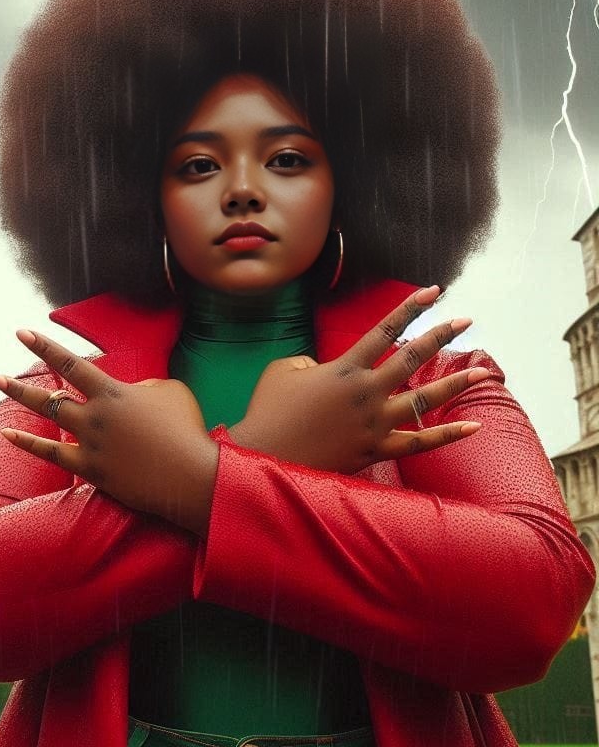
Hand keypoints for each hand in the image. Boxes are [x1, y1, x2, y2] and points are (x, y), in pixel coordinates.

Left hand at [0, 330, 218, 533]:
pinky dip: (28, 443)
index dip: (44, 347)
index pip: (71, 363)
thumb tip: (127, 390)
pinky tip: (7, 434)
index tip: (22, 333)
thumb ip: (142, 385)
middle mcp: (95, 415)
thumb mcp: (169, 392)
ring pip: (47, 418)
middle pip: (50, 394)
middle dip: (20, 382)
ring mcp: (90, 443)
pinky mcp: (91, 469)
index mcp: (114, 392)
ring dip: (21, 401)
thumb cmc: (187, 430)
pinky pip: (51, 454)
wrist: (192, 475)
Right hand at [228, 285, 489, 473]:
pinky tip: (473, 426)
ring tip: (483, 372)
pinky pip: (419, 442)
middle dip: (440, 336)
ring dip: (455, 384)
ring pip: (423, 400)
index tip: (433, 292)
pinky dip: (447, 435)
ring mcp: (373, 423)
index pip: (384, 331)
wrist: (263, 454)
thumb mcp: (283, 371)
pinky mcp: (374, 450)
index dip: (410, 308)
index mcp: (343, 368)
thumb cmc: (268, 411)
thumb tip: (322, 367)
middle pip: (411, 358)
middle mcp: (365, 392)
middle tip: (465, 320)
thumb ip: (309, 361)